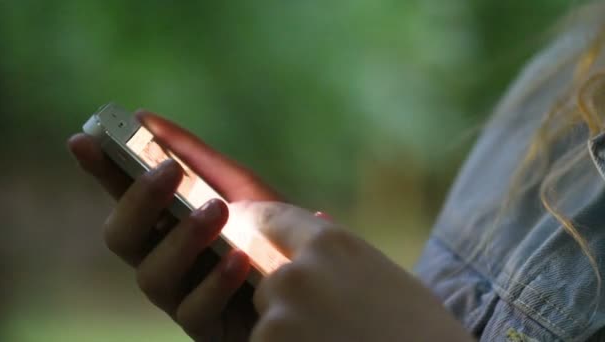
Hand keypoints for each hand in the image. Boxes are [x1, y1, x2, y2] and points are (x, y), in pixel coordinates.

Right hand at [68, 111, 281, 340]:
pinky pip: (195, 311)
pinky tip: (239, 259)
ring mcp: (183, 297)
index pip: (125, 197)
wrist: (314, 282)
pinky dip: (215, 281)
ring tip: (216, 210)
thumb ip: (198, 158)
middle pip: (122, 239)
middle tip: (169, 172)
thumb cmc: (273, 233)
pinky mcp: (207, 329)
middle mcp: (166, 261)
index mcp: (169, 225)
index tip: (83, 140)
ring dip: (181, 239)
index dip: (101, 171)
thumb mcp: (243, 189)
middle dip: (139, 201)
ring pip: (150, 276)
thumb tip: (145, 118)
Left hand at [232, 202, 472, 341]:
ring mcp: (278, 318)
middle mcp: (297, 273)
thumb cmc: (422, 331)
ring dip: (287, 334)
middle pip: (270, 282)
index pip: (274, 219)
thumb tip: (316, 216)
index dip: (252, 218)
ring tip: (331, 341)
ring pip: (268, 322)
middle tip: (328, 323)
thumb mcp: (384, 278)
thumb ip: (340, 253)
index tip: (236, 215)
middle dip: (287, 301)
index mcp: (332, 245)